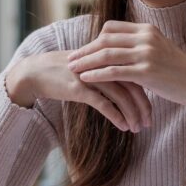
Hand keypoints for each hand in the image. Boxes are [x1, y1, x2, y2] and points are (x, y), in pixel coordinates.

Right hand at [5, 51, 152, 132]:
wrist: (35, 72)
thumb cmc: (62, 72)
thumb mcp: (87, 68)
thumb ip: (106, 73)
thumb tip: (125, 87)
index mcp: (106, 57)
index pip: (134, 74)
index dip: (146, 92)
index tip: (151, 109)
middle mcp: (102, 64)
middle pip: (132, 84)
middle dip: (143, 106)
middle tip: (149, 122)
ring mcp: (91, 76)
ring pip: (121, 96)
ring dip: (132, 114)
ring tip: (137, 128)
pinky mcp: (79, 88)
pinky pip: (104, 104)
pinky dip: (116, 116)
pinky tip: (123, 126)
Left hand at [67, 21, 185, 108]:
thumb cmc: (175, 70)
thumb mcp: (157, 49)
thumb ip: (138, 44)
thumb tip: (115, 46)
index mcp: (146, 30)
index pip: (111, 28)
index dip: (94, 39)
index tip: (83, 49)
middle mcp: (145, 38)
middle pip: (105, 40)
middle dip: (85, 50)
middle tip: (70, 59)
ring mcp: (146, 54)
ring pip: (107, 54)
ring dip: (86, 62)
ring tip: (73, 69)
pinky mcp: (146, 71)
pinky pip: (114, 71)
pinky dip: (97, 74)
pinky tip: (85, 79)